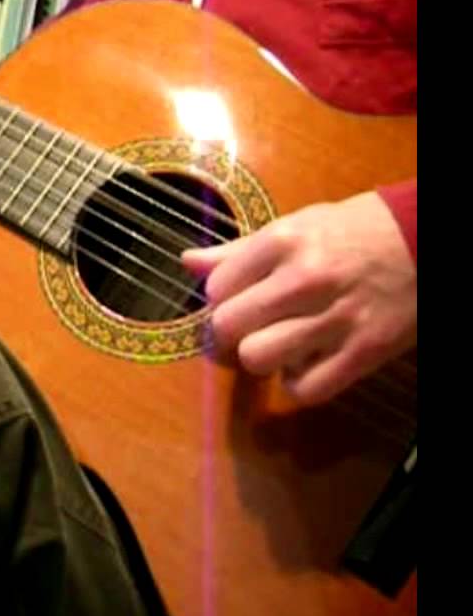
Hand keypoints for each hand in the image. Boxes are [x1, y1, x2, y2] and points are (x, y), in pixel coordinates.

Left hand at [182, 191, 416, 404]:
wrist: (427, 240)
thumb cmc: (354, 231)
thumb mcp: (296, 226)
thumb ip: (239, 251)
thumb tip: (187, 263)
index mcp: (283, 242)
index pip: (215, 288)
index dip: (221, 298)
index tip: (239, 297)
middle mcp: (306, 279)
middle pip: (228, 326)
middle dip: (232, 331)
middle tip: (251, 325)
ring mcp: (336, 318)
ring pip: (258, 358)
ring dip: (262, 357)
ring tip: (279, 342)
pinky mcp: (365, 352)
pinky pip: (304, 389)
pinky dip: (298, 383)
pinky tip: (306, 363)